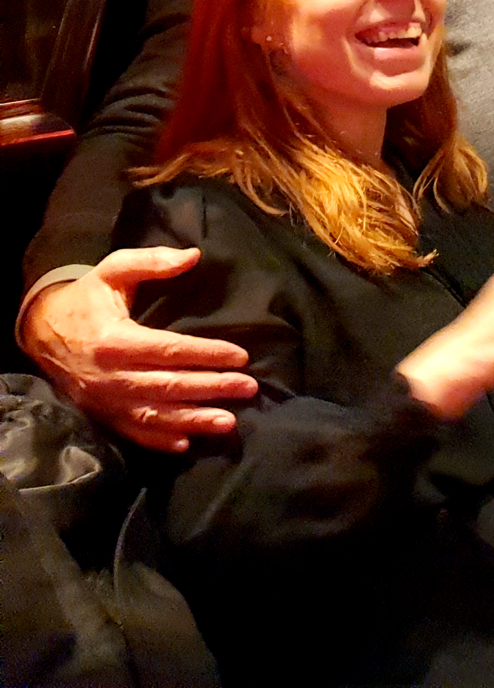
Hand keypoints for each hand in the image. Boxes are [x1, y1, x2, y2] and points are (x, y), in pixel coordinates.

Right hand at [18, 249, 257, 452]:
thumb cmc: (86, 298)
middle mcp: (110, 375)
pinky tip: (185, 443)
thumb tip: (193, 255)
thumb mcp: (113, 270)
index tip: (241, 356)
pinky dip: (158, 439)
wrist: (40, 331)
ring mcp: (104, 399)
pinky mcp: (100, 413)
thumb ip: (151, 262)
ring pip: (154, 414)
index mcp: (115, 340)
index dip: (207, 354)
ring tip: (229, 422)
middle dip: (212, 388)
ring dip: (193, 420)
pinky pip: (131, 431)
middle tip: (249, 388)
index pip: (170, 350)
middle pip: (169, 385)